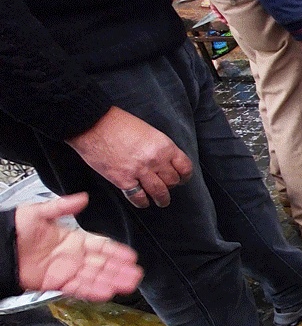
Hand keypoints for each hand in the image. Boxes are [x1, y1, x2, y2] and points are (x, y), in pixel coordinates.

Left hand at [14, 194, 142, 299]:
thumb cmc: (13, 229)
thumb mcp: (38, 211)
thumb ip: (62, 205)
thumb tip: (83, 198)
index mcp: (73, 239)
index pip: (101, 245)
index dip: (116, 251)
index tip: (131, 255)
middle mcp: (72, 256)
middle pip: (102, 263)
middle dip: (120, 269)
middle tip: (137, 273)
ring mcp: (66, 270)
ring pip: (94, 277)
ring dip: (112, 281)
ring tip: (129, 285)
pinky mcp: (56, 283)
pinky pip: (78, 288)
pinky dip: (93, 290)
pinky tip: (106, 292)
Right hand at [67, 107, 192, 208]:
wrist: (93, 124)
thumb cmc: (118, 123)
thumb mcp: (148, 131)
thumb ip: (158, 147)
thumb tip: (163, 160)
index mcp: (164, 146)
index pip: (184, 167)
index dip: (185, 175)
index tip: (183, 178)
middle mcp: (155, 160)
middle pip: (172, 181)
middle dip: (171, 186)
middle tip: (168, 187)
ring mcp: (139, 171)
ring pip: (159, 192)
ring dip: (162, 199)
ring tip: (161, 201)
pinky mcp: (123, 180)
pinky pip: (138, 197)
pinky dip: (142, 202)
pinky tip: (143, 202)